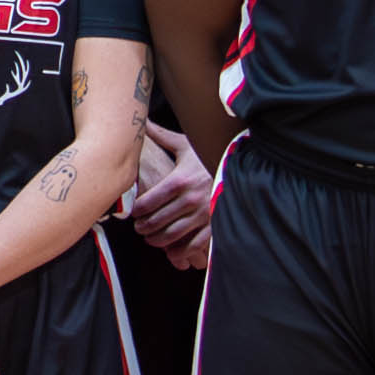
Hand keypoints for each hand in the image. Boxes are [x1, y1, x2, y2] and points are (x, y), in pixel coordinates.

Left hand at [123, 133, 214, 255]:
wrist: (241, 166)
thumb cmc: (209, 155)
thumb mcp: (186, 145)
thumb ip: (162, 137)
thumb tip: (143, 122)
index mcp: (180, 180)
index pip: (149, 201)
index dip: (137, 210)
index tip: (133, 212)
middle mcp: (190, 199)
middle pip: (157, 220)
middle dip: (143, 227)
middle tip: (138, 227)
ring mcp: (203, 214)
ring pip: (172, 235)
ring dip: (157, 240)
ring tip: (150, 238)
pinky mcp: (214, 225)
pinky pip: (193, 245)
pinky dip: (180, 252)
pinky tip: (172, 252)